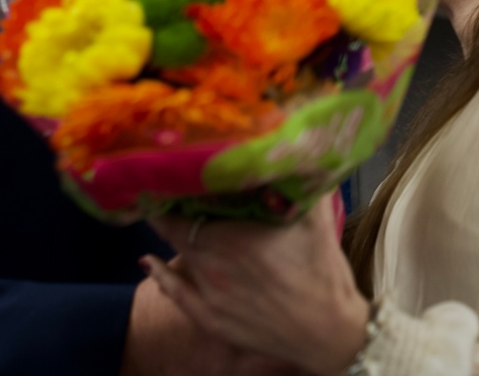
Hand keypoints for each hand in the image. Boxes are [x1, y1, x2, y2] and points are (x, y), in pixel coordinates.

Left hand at [143, 194, 368, 375]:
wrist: (329, 333)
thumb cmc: (323, 274)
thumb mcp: (316, 220)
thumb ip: (302, 181)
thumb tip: (297, 145)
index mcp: (233, 238)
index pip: (183, 208)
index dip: (174, 189)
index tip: (171, 172)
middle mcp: (211, 265)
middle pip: (176, 230)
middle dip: (174, 209)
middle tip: (173, 189)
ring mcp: (207, 296)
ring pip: (176, 257)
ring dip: (173, 236)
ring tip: (166, 216)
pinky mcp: (210, 320)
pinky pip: (174, 293)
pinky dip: (160, 274)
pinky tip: (149, 261)